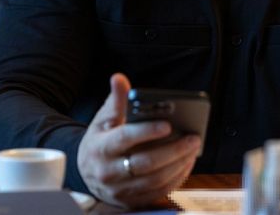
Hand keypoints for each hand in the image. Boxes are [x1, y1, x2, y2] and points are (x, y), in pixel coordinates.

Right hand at [76, 74, 201, 206]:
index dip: (147, 131)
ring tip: (193, 148)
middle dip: (173, 150)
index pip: (126, 138)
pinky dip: (176, 178)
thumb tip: (119, 79)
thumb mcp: (102, 120)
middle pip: (146, 163)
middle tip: (193, 137)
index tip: (168, 125)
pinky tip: (186, 164)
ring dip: (179, 164)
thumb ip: (115, 100)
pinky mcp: (131, 200)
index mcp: (100, 148)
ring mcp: (120, 190)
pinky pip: (158, 191)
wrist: (86, 173)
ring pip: (155, 179)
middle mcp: (108, 172)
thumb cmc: (100, 141)